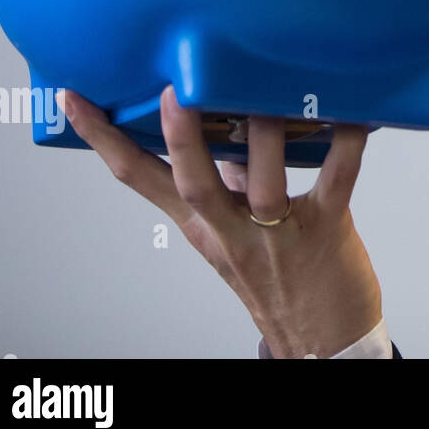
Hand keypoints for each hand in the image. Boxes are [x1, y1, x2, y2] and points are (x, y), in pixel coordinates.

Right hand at [58, 84, 383, 358]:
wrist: (320, 335)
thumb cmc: (278, 273)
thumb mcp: (231, 228)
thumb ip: (222, 177)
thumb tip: (217, 117)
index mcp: (201, 224)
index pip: (139, 180)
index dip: (104, 141)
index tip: (76, 100)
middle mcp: (232, 230)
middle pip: (194, 184)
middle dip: (181, 140)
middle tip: (171, 93)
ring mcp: (279, 232)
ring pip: (263, 184)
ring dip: (266, 139)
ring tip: (268, 97)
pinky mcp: (328, 228)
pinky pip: (338, 179)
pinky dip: (346, 144)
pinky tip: (352, 113)